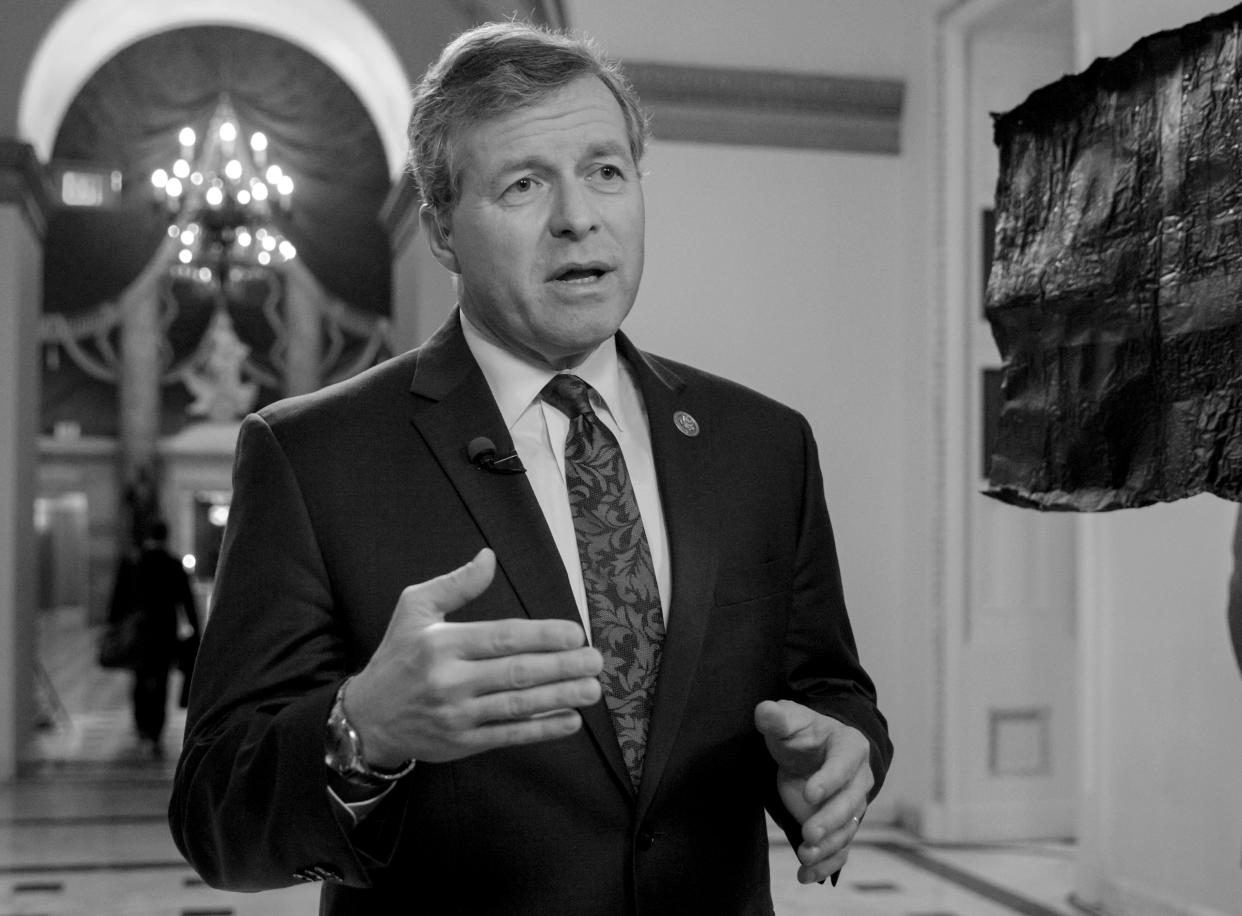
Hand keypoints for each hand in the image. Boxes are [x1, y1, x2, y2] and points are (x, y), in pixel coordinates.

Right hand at [346, 548, 602, 765]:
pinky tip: (570, 720)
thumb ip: (456, 585)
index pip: (501, 638)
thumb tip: (489, 557)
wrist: (366, 718)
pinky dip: (542, 729)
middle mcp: (450, 681)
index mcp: (442, 644)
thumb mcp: (414, 609)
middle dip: (561, 667)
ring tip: (592, 689)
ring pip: (517, 705)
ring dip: (560, 697)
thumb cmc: (398, 657)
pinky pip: (509, 735)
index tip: (575, 634)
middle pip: (516, 672)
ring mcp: (457, 715)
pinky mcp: (462, 744)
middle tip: (595, 661)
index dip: (541, 637)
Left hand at [754, 699, 872, 883]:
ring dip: (828, 846)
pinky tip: (807, 875)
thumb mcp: (788, 719)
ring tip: (805, 857)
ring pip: (848, 829)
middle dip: (830, 820)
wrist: (811, 751)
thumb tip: (765, 712)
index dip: (829, 780)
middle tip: (808, 834)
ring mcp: (853, 804)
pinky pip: (841, 849)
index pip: (844, 764)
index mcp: (850, 746)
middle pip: (851, 802)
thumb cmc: (801, 732)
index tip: (808, 794)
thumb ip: (776, 717)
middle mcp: (859, 778)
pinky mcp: (842, 826)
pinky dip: (827, 864)